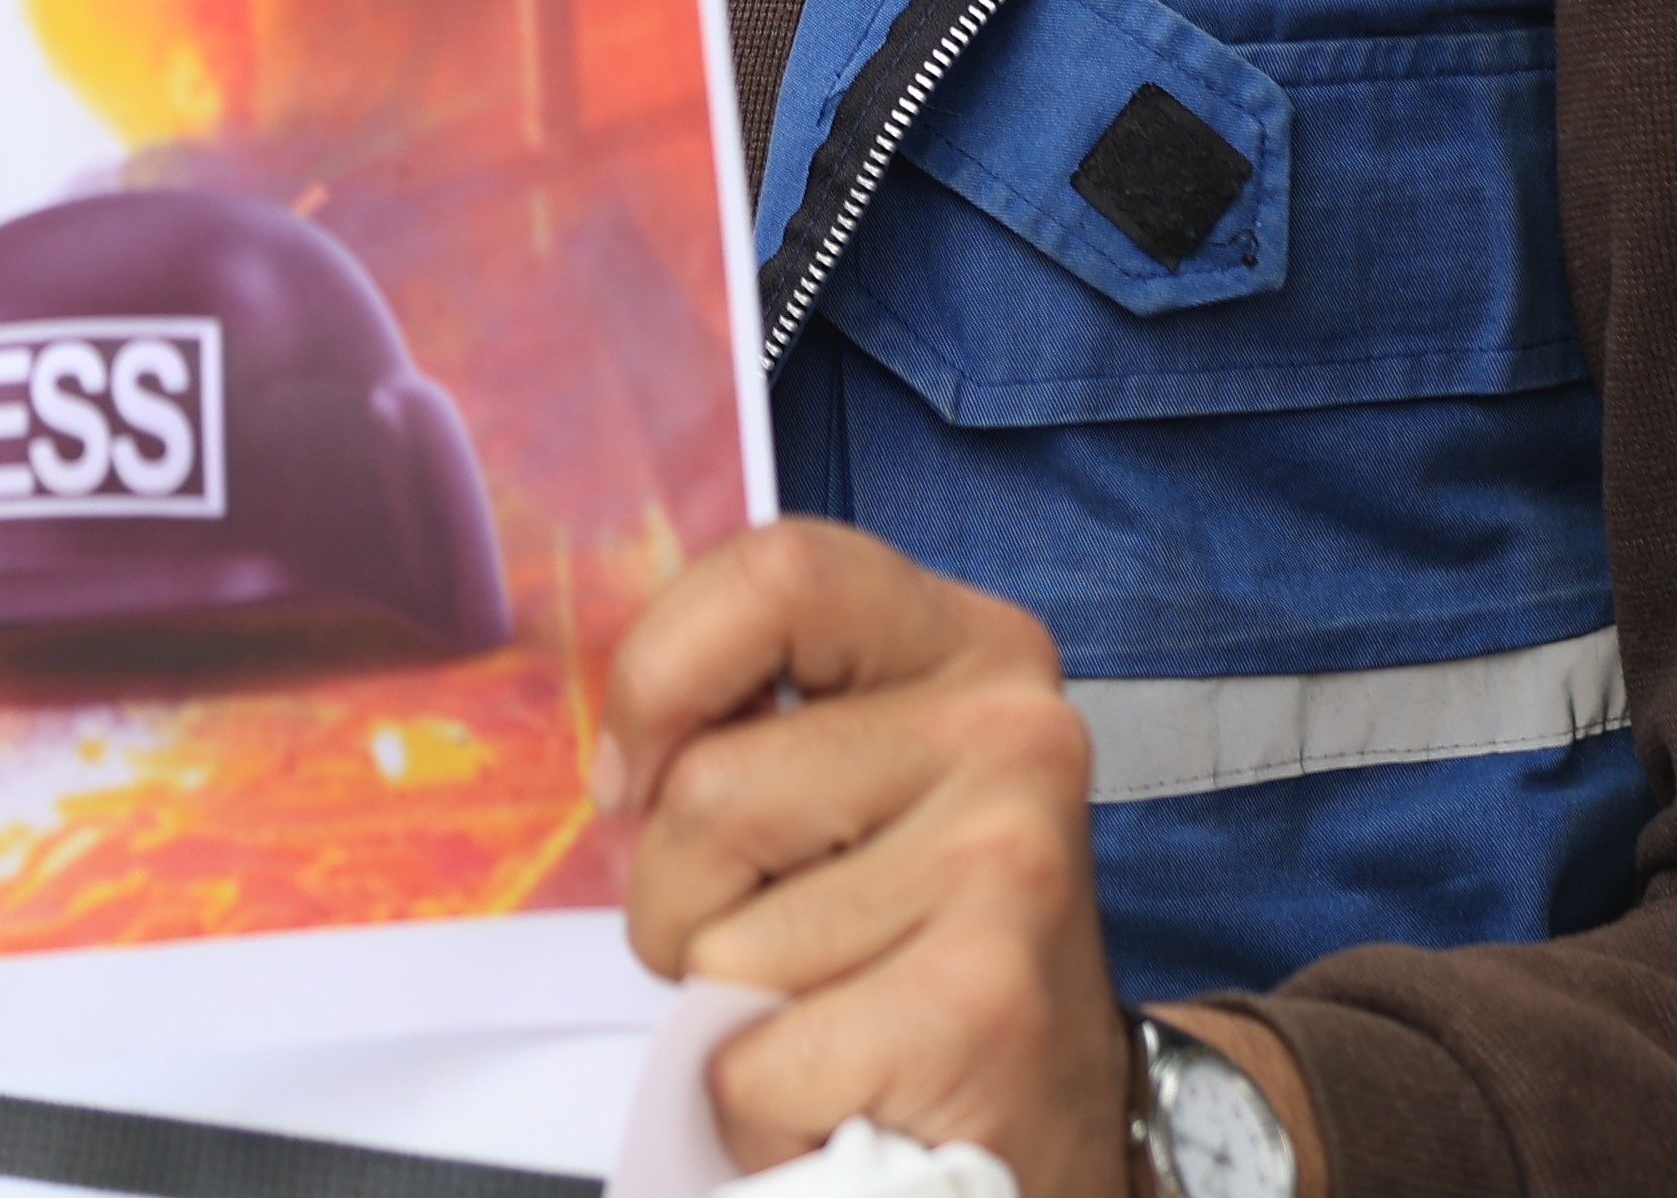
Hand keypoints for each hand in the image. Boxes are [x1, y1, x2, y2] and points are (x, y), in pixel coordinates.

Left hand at [607, 517, 1264, 1195]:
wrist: (1046, 1107)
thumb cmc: (908, 928)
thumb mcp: (854, 771)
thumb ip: (757, 710)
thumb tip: (630, 761)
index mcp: (967, 643)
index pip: (775, 570)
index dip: (659, 674)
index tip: (636, 775)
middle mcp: (1011, 729)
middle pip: (710, 781)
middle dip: (674, 890)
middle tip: (748, 934)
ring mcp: (1008, 860)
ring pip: (720, 929)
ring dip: (721, 996)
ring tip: (815, 1001)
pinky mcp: (982, 1000)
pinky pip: (755, 1053)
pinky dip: (758, 1096)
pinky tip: (843, 1079)